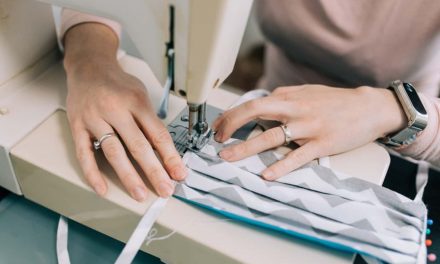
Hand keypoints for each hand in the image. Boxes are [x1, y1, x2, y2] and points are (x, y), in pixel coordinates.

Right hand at [64, 23, 185, 200]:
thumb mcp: (141, 95)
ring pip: (114, 152)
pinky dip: (93, 173)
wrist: (88, 67)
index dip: (170, 157)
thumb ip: (150, 121)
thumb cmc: (117, 84)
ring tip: (139, 193)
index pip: (158, 134)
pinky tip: (103, 187)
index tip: (179, 173)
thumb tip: (164, 152)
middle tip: (164, 189)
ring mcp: (95, 118)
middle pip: (138, 146)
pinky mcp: (78, 126)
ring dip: (128, 176)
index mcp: (136, 101)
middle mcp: (116, 109)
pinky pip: (85, 153)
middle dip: (154, 171)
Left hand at [212, 85, 405, 179]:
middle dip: (231, 125)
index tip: (219, 126)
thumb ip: (283, 98)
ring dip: (246, 147)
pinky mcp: (322, 144)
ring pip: (271, 137)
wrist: (369, 107)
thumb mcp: (306, 92)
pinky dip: (280, 166)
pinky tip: (266, 174)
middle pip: (255, 112)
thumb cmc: (336, 101)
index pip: (252, 103)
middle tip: (217, 140)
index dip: (232, 115)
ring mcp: (308, 127)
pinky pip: (297, 157)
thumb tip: (261, 106)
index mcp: (289, 96)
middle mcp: (295, 109)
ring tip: (228, 157)